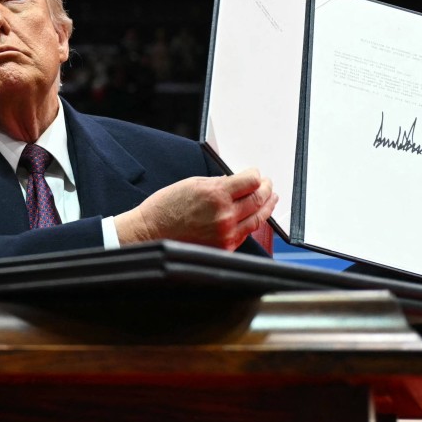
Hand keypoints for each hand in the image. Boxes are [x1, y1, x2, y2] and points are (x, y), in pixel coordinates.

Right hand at [115, 168, 278, 250]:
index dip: (256, 175)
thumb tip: (236, 183)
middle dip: (266, 188)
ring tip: (271, 199)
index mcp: (215, 195)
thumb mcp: (192, 184)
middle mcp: (224, 215)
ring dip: (267, 206)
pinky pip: (246, 233)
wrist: (150, 234)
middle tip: (267, 184)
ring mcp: (226, 234)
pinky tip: (255, 216)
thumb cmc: (165, 208)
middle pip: (259, 198)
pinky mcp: (224, 248)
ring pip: (258, 218)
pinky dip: (253, 222)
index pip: (252, 181)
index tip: (255, 174)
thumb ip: (218, 183)